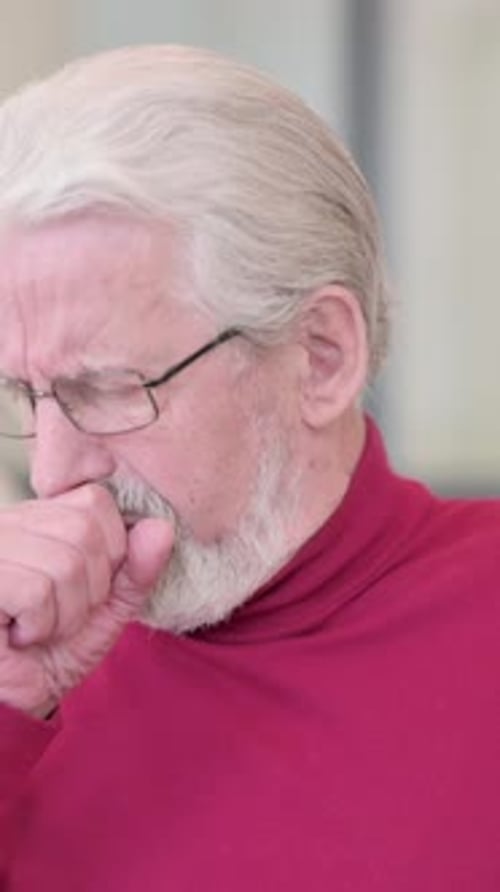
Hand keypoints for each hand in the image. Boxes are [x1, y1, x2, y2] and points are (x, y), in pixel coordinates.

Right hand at [0, 484, 173, 717]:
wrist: (10, 705)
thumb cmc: (50, 655)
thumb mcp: (107, 611)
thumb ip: (136, 570)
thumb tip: (161, 528)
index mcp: (38, 518)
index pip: (96, 501)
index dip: (110, 552)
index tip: (83, 590)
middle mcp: (8, 522)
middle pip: (84, 529)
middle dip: (90, 588)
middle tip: (58, 615)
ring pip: (64, 563)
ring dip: (64, 613)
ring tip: (36, 628)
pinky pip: (35, 591)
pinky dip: (38, 625)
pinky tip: (16, 635)